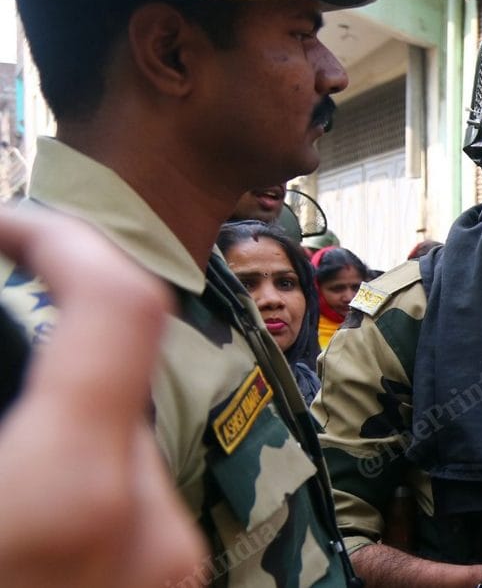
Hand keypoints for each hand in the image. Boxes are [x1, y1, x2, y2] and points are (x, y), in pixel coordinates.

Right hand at [0, 208, 203, 586]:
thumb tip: (12, 346)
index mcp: (73, 488)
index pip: (121, 302)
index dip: (64, 240)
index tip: (13, 225)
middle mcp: (148, 522)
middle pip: (113, 377)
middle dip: (47, 350)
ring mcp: (168, 560)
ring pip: (118, 438)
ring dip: (63, 422)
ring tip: (9, 447)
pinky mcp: (170, 583)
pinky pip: (129, 495)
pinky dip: (79, 472)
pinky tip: (31, 505)